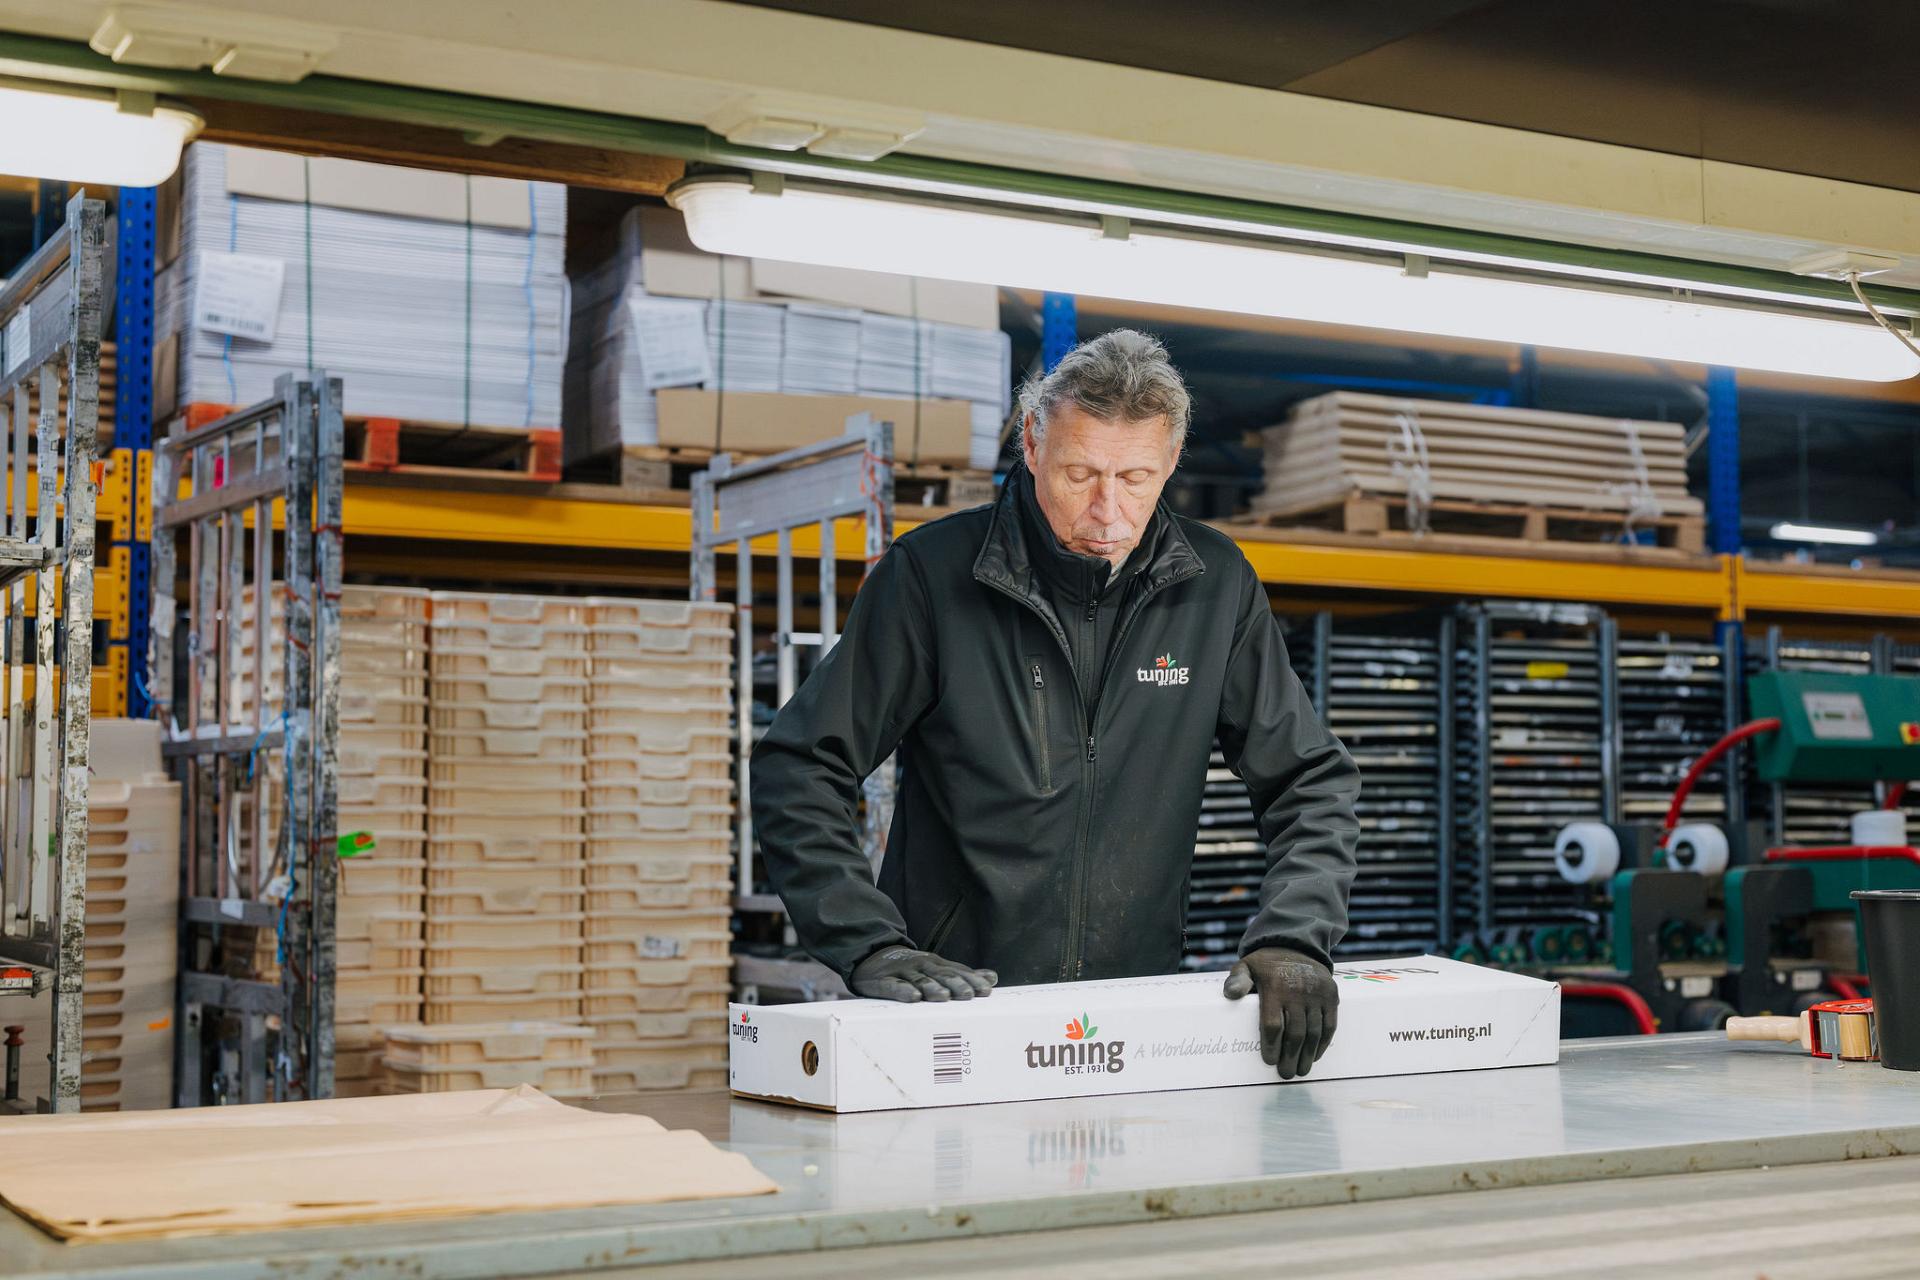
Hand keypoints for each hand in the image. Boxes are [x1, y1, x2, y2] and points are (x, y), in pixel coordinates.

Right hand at [851, 946, 996, 1001]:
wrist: (872, 957)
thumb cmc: (911, 968)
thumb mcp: (937, 968)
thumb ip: (963, 974)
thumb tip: (993, 978)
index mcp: (936, 964)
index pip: (957, 971)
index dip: (972, 980)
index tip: (986, 990)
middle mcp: (922, 965)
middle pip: (941, 975)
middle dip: (956, 984)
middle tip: (969, 995)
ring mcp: (903, 972)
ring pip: (920, 980)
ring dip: (933, 988)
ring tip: (944, 997)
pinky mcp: (883, 981)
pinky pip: (894, 986)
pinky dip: (904, 991)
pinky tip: (914, 998)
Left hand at [1224, 946, 1338, 1079]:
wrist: (1296, 945)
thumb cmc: (1266, 964)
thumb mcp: (1246, 966)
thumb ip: (1237, 981)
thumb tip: (1230, 995)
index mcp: (1274, 987)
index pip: (1273, 1024)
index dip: (1272, 1046)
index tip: (1270, 1061)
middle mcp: (1298, 991)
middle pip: (1295, 1033)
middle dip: (1290, 1057)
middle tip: (1286, 1073)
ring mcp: (1317, 993)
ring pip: (1314, 1032)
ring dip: (1308, 1055)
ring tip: (1301, 1070)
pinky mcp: (1331, 995)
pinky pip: (1330, 1024)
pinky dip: (1324, 1043)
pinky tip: (1316, 1055)